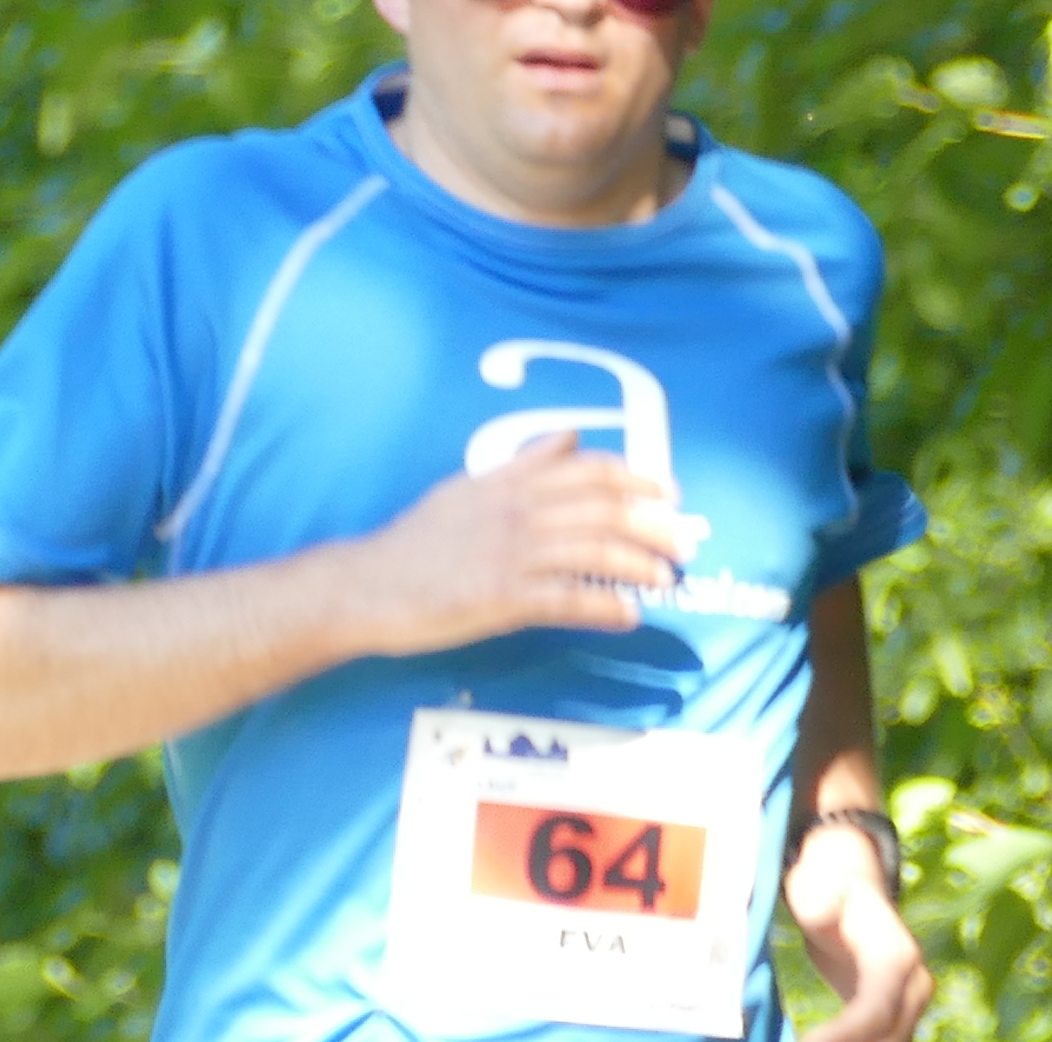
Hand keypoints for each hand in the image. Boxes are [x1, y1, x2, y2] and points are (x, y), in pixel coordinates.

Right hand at [342, 432, 699, 655]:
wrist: (369, 584)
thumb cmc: (417, 540)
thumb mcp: (468, 487)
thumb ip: (523, 464)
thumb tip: (569, 437)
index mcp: (509, 482)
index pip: (587, 470)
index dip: (636, 478)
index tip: (668, 491)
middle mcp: (516, 512)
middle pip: (603, 509)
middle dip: (653, 525)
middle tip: (682, 542)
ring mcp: (510, 554)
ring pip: (594, 551)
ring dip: (639, 566)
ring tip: (665, 580)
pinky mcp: (501, 597)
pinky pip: (567, 599)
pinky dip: (605, 606)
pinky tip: (628, 615)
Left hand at [786, 824, 930, 1041]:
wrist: (849, 886)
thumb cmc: (828, 886)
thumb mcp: (816, 887)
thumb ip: (819, 904)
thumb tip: (820, 916)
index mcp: (896, 956)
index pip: (876, 1010)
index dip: (846, 1033)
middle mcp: (913, 985)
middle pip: (889, 1037)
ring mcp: (908, 1002)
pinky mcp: (893, 1014)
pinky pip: (881, 1040)